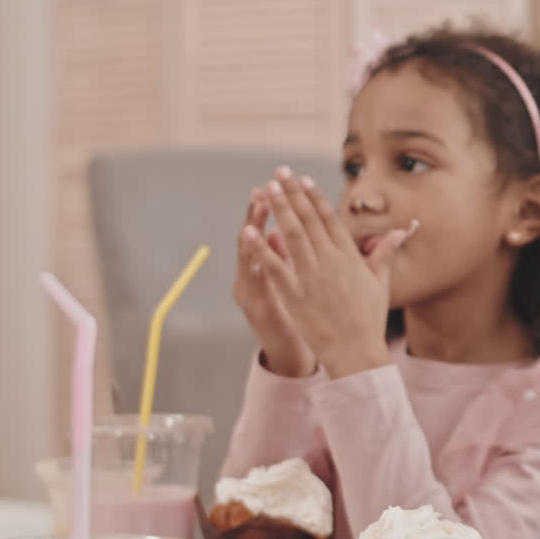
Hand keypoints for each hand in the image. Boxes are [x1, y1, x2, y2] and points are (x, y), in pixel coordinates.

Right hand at [233, 188, 315, 376]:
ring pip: (247, 258)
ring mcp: (250, 293)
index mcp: (261, 269)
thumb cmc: (292, 314)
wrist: (287, 351)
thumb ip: (284, 257)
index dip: (265, 210)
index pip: (262, 232)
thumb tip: (283, 230)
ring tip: (258, 213)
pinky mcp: (257, 308)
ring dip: (252, 235)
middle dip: (256, 215)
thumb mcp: (288, 281)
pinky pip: (254, 284)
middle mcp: (250, 277)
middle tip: (262, 190)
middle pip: (250, 240)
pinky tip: (257, 251)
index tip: (271, 186)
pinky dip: (255, 267)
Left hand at [247, 166, 405, 378]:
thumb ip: (384, 253)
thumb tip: (399, 232)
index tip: (303, 180)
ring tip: (267, 189)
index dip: (314, 198)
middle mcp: (330, 262)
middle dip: (293, 194)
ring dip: (279, 210)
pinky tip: (250, 230)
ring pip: (292, 236)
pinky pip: (276, 266)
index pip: (329, 219)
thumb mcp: (380, 283)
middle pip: (308, 220)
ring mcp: (312, 277)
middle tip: (279, 173)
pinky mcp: (295, 294)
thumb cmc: (369, 319)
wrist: (356, 350)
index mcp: (349, 257)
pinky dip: (262, 248)